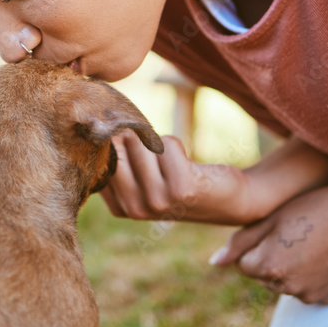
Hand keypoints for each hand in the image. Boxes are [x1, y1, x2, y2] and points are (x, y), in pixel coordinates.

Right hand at [99, 132, 258, 226]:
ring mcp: (157, 201)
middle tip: (158, 156)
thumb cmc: (179, 178)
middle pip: (116, 146)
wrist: (227, 199)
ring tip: (171, 162)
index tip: (134, 147)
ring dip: (157, 142)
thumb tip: (105, 117)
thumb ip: (119, 154)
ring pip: (140, 142)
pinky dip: (174, 144)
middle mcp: (135, 209)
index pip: (100, 157)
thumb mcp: (143, 174)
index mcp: (120, 208)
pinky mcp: (181, 188)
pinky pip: (165, 144)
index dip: (115, 140)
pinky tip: (186, 163)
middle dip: (135, 138)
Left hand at [209, 171, 327, 303]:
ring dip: (289, 268)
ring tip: (312, 242)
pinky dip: (310, 277)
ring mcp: (310, 296)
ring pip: (284, 284)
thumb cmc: (314, 206)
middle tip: (296, 234)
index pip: (243, 264)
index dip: (257, 244)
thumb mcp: (273, 217)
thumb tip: (214, 263)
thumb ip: (240, 242)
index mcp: (269, 265)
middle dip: (270, 258)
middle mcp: (287, 287)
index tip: (278, 229)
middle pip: (263, 276)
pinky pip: (307, 290)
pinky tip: (325, 255)